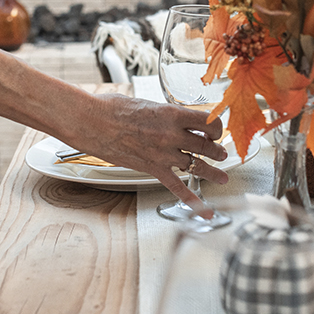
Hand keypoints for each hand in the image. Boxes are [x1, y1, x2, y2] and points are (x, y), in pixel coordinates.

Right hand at [67, 94, 229, 212]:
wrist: (92, 122)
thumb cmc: (113, 108)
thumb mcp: (147, 103)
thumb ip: (164, 113)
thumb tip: (171, 116)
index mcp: (172, 113)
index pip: (208, 122)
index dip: (216, 127)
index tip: (216, 129)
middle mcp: (172, 134)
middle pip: (206, 145)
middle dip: (217, 150)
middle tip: (222, 152)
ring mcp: (163, 153)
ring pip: (197, 166)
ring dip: (212, 171)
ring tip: (222, 176)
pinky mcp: (152, 168)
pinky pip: (177, 186)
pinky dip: (192, 200)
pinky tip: (204, 210)